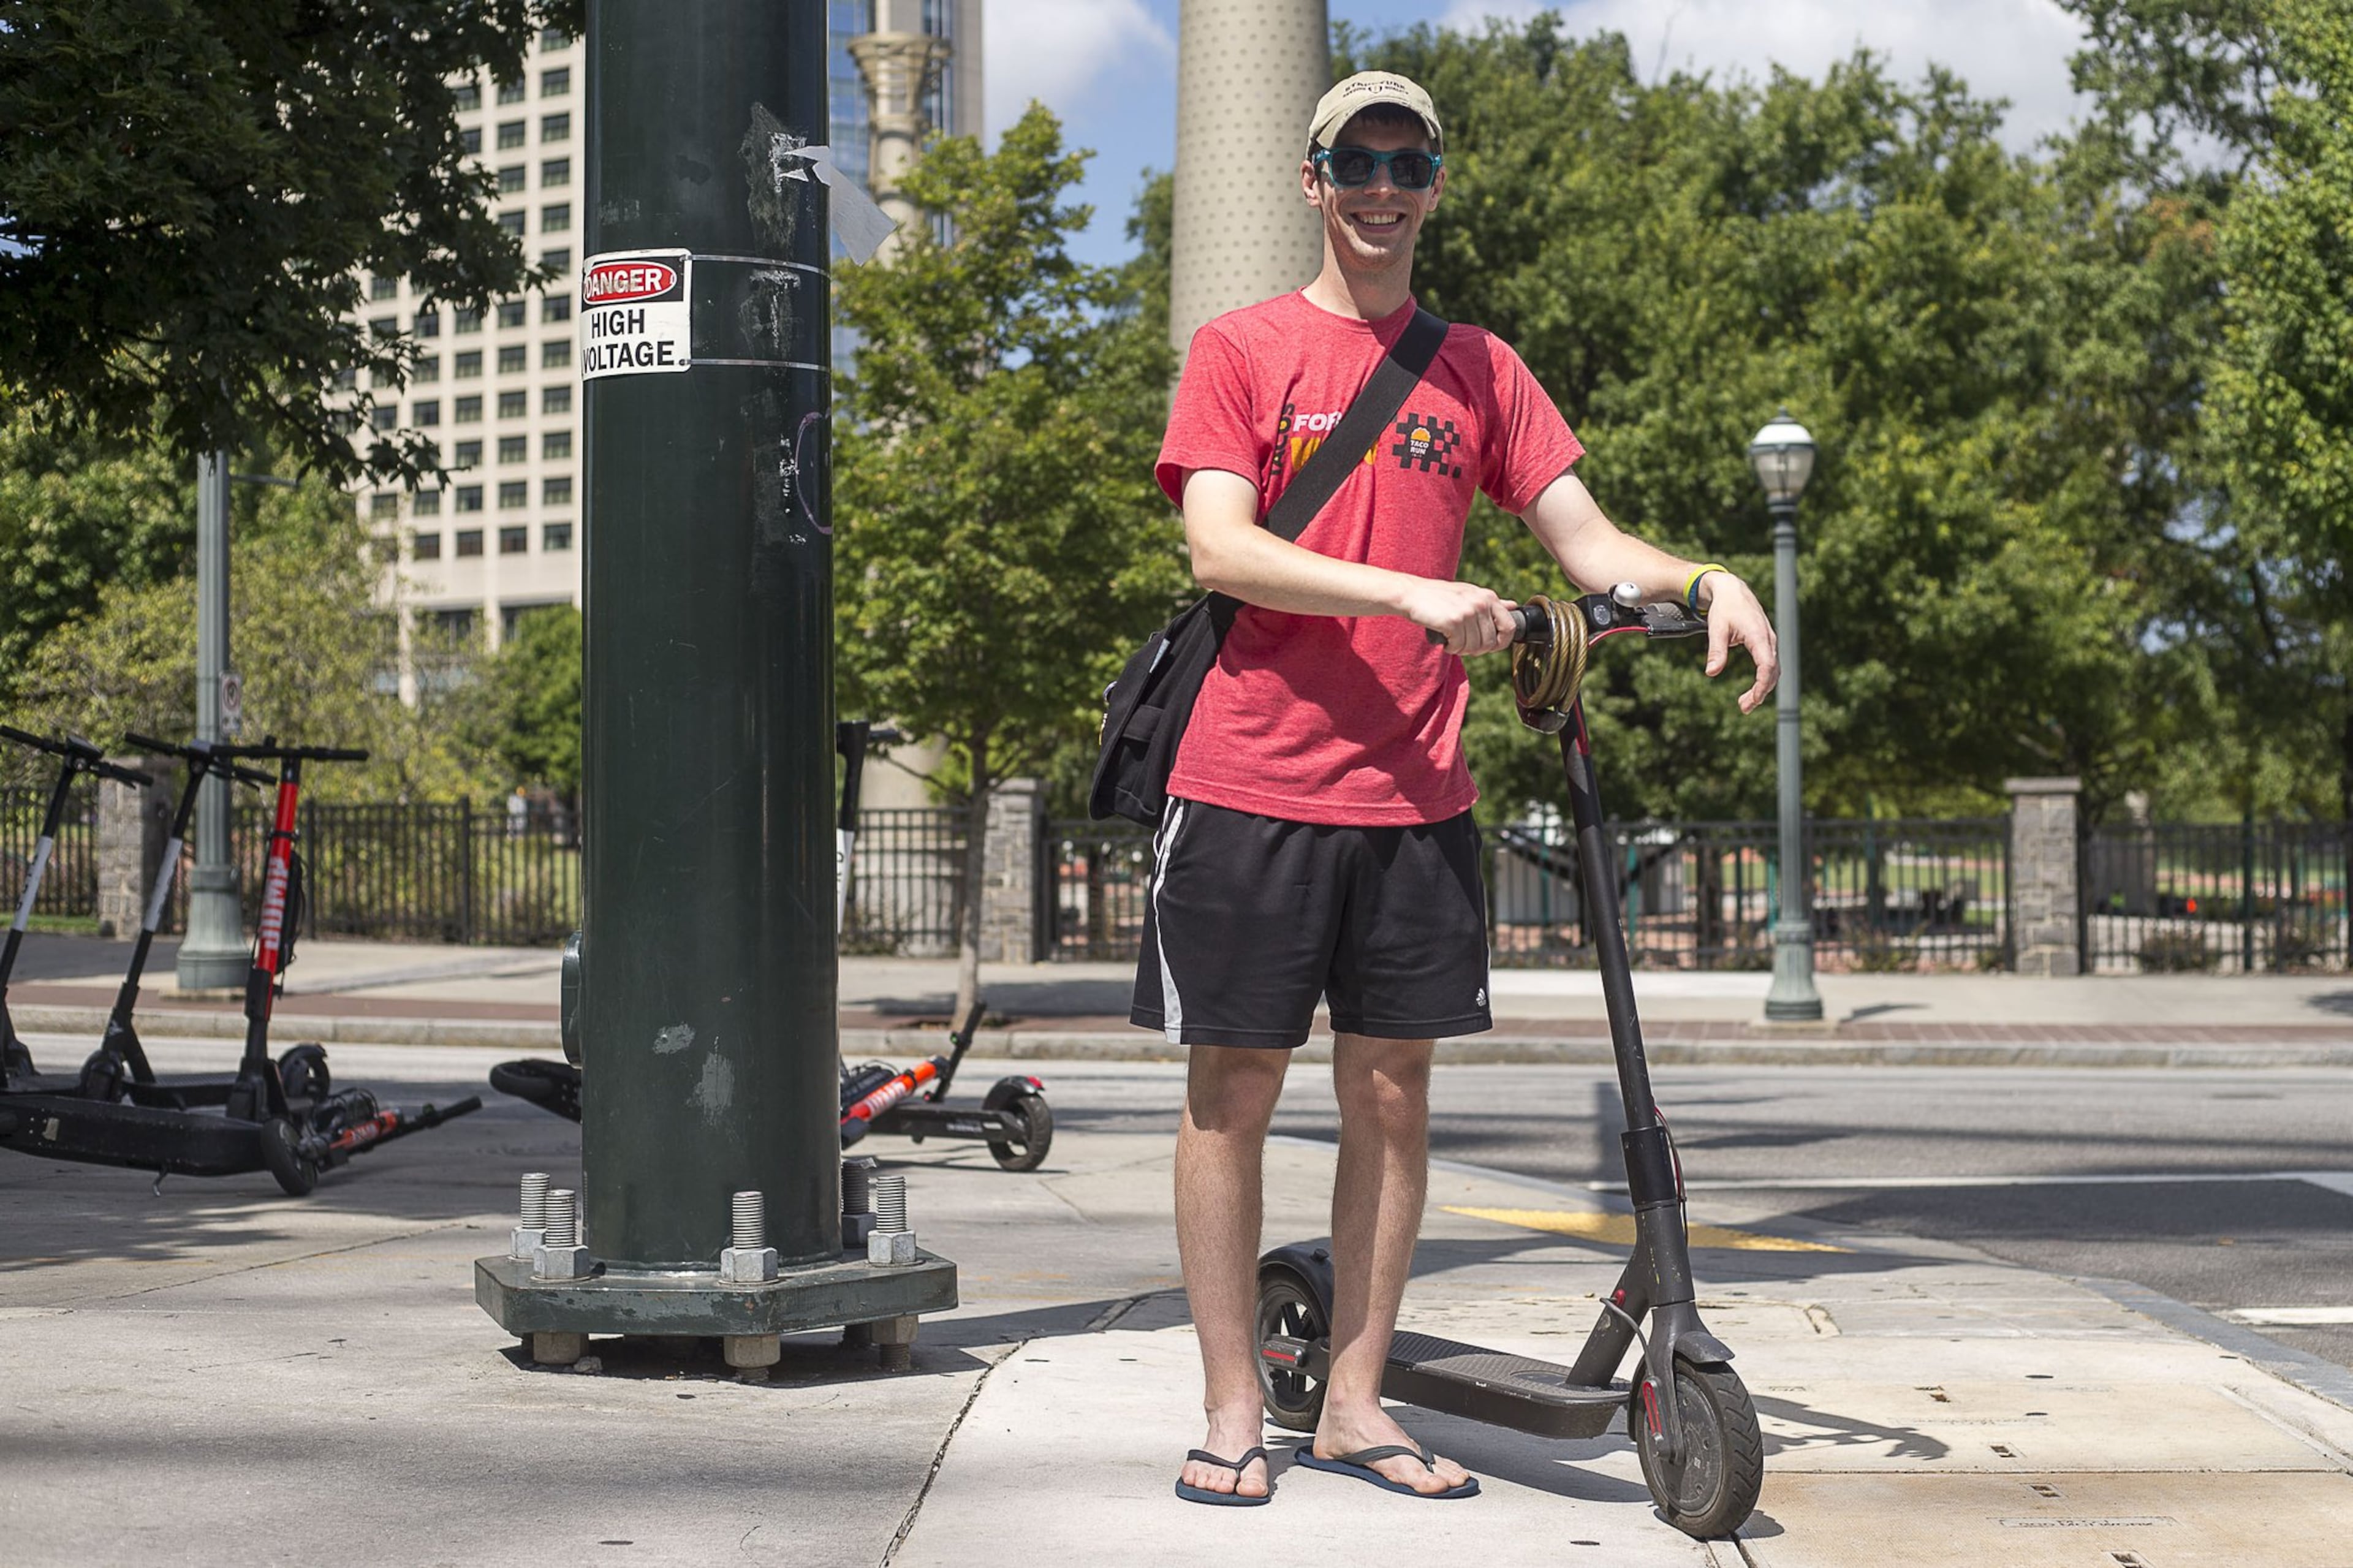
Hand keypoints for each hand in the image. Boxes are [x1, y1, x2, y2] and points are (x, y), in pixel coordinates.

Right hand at [1404, 579, 1517, 656]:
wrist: (1411, 594)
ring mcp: (1468, 612)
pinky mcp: (1454, 622)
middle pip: (1490, 642)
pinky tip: (1446, 641)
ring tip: (1452, 642)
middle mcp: (1481, 603)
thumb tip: (1513, 606)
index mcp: (1488, 596)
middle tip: (1463, 644)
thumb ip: (1492, 602)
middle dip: (1477, 649)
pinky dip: (1452, 648)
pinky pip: (1460, 646)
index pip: (1509, 626)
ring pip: (1475, 647)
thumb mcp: (1469, 594)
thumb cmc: (1439, 596)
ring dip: (1462, 650)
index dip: (1501, 642)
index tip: (1488, 646)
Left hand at [1700, 573, 1778, 712]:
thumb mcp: (1716, 628)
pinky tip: (1753, 691)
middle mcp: (1768, 639)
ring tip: (1745, 704)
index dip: (1761, 685)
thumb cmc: (1724, 608)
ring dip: (1762, 688)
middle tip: (1744, 708)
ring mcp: (1769, 641)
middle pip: (1772, 672)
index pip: (1766, 666)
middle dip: (1761, 692)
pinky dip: (1763, 679)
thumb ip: (1716, 650)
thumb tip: (1711, 672)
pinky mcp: (1766, 643)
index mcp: (1759, 635)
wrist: (1732, 591)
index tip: (1752, 700)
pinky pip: (1770, 665)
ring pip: (1773, 670)